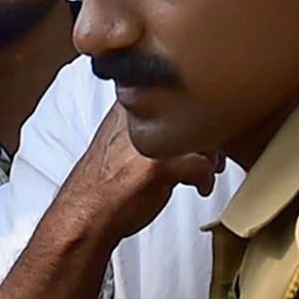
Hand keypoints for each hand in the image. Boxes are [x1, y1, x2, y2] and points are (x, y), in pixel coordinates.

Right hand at [49, 99, 214, 240]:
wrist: (86, 211)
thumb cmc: (104, 178)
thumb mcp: (120, 134)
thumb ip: (144, 119)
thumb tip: (180, 116)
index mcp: (128, 101)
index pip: (176, 87)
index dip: (196, 106)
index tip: (204, 124)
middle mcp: (139, 115)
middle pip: (194, 109)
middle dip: (209, 133)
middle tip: (212, 151)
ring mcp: (149, 139)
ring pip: (202, 136)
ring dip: (211, 155)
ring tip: (209, 168)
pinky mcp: (160, 166)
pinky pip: (202, 165)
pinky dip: (206, 179)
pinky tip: (200, 186)